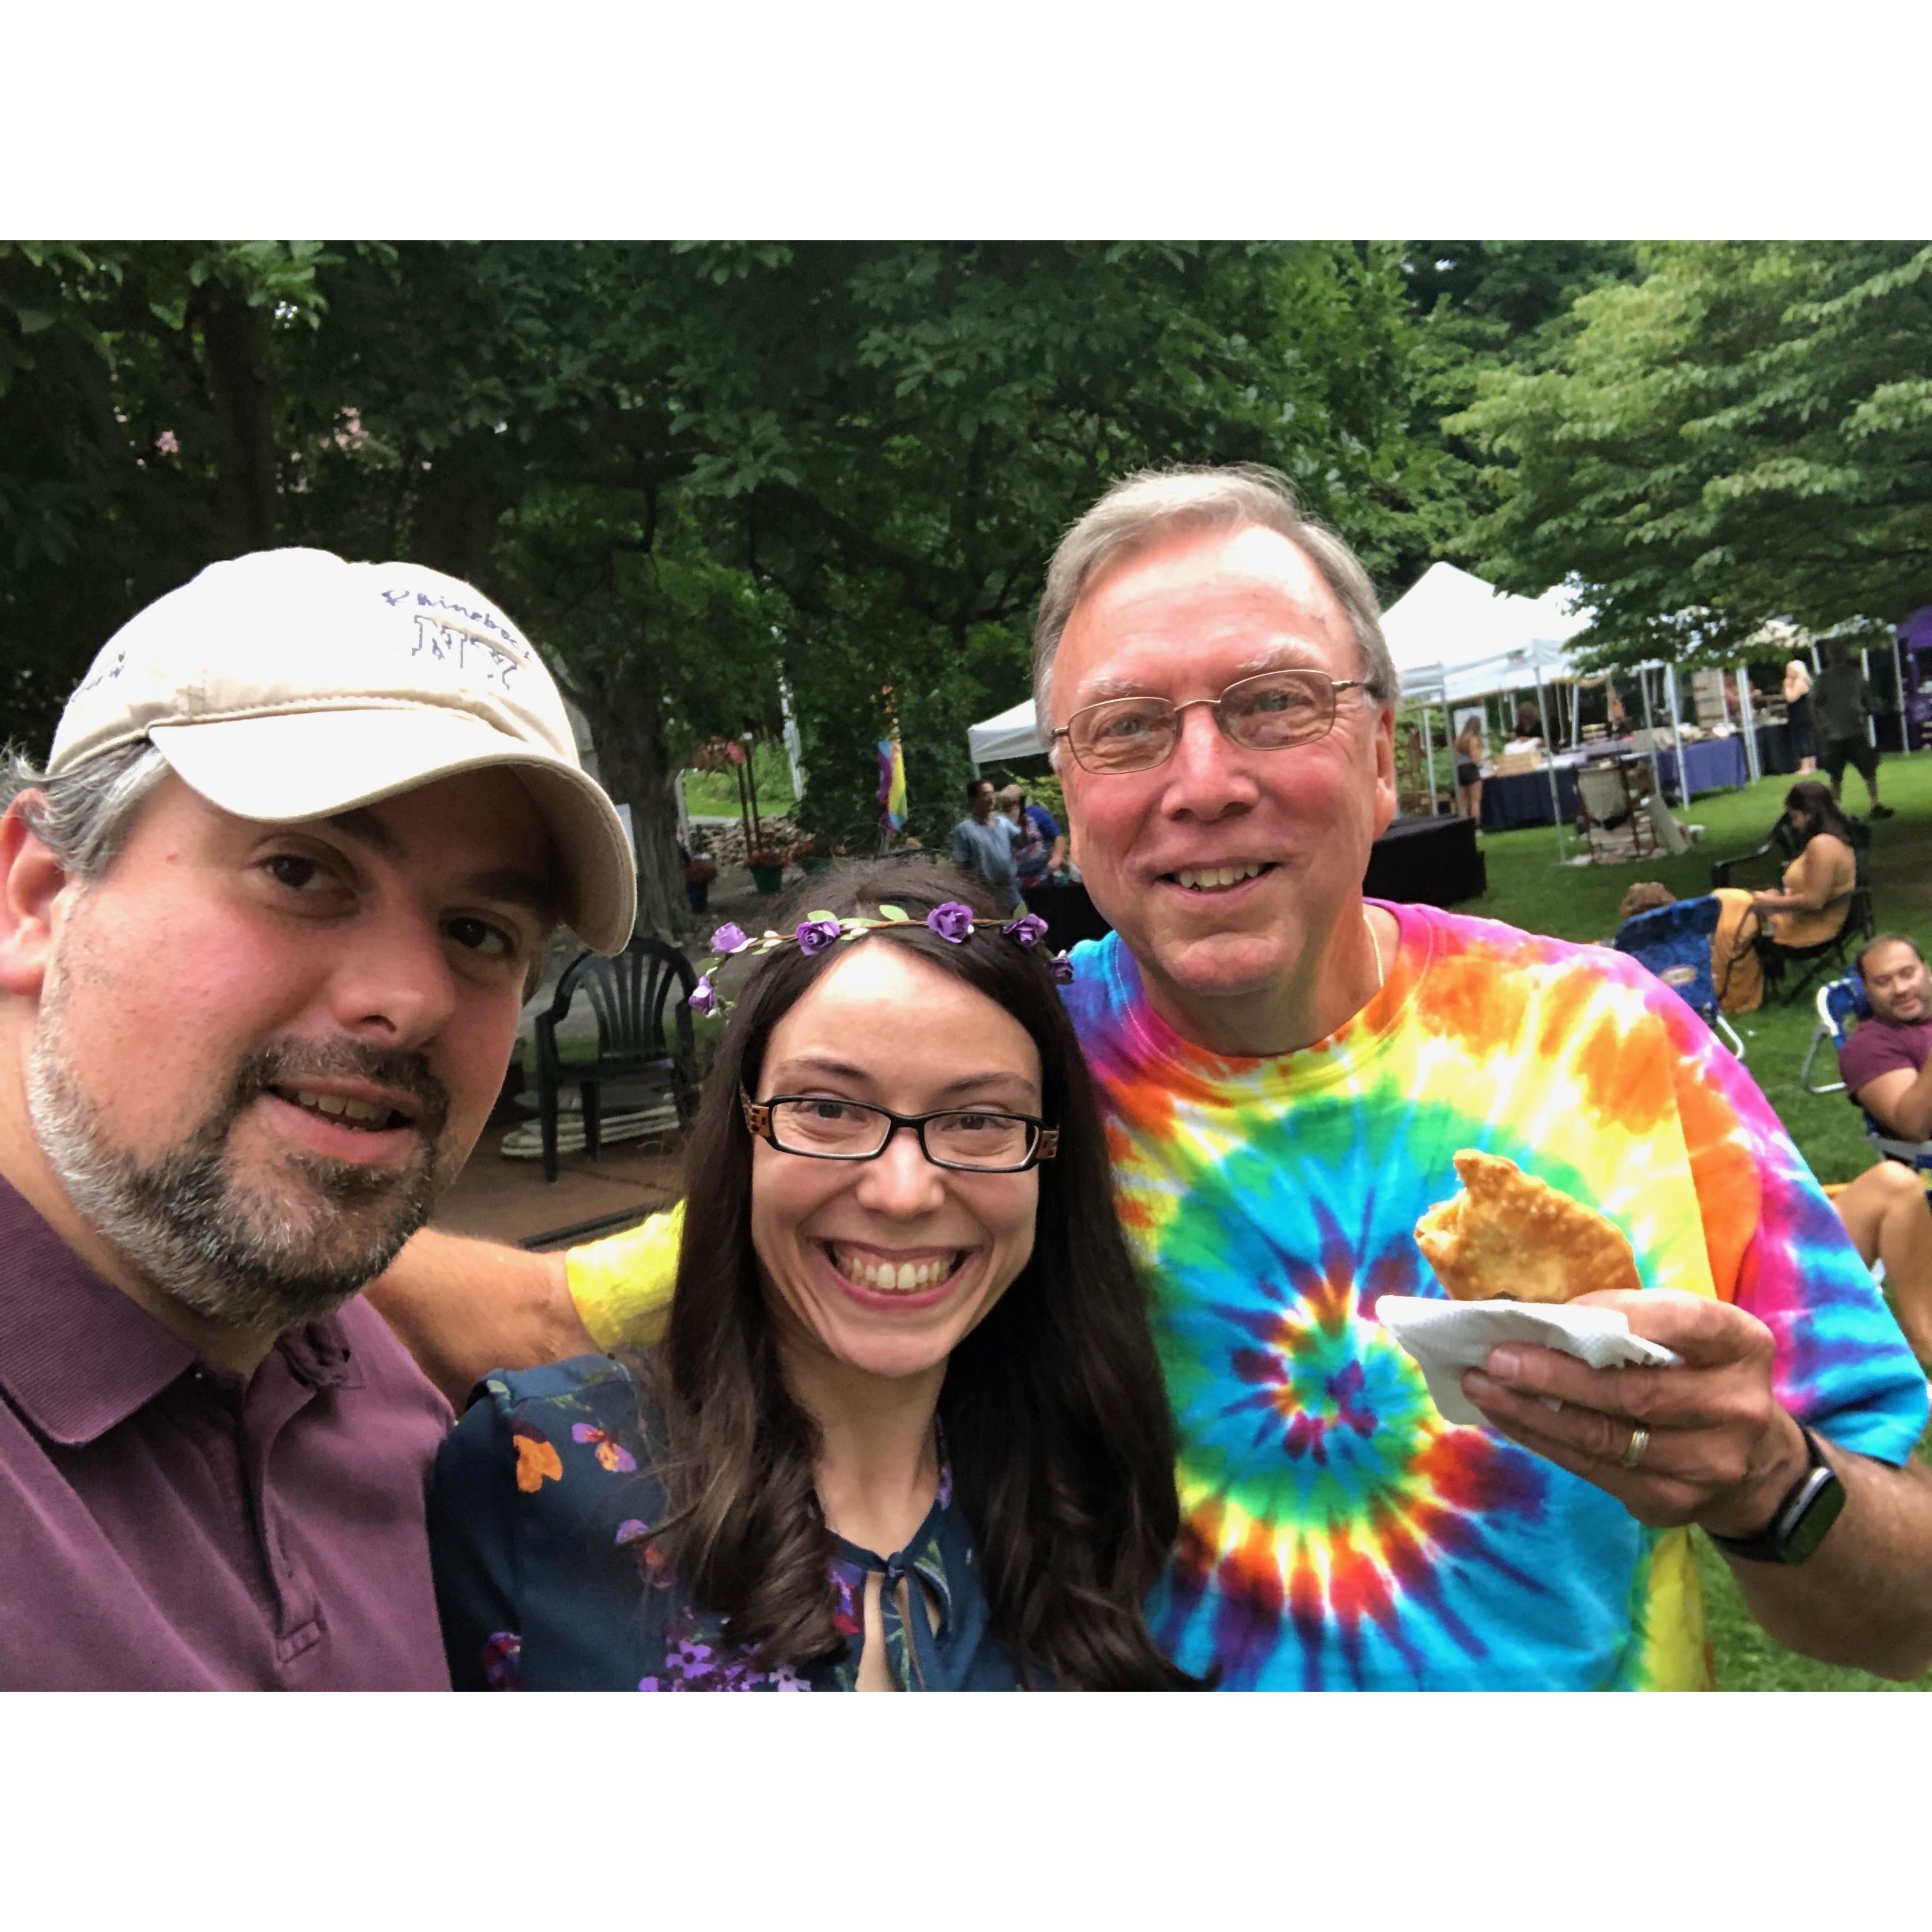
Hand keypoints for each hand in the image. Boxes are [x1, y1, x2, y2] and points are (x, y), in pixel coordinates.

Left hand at [1459, 1290, 1810, 1534]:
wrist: (1752, 1463)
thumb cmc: (1696, 1373)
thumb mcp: (1684, 1332)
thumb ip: (1629, 1317)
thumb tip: (1538, 1315)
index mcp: (1740, 1344)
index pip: (1680, 1321)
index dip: (1613, 1314)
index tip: (1551, 1314)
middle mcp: (1736, 1406)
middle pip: (1633, 1392)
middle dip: (1553, 1374)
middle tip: (1494, 1358)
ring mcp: (1709, 1463)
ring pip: (1604, 1438)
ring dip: (1532, 1412)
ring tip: (1482, 1386)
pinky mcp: (1674, 1502)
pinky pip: (1594, 1470)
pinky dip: (1543, 1441)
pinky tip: (1509, 1417)